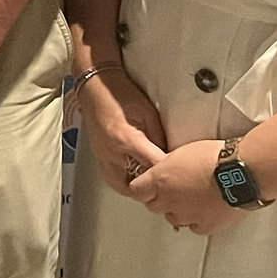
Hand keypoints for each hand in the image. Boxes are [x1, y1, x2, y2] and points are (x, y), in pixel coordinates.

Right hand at [73, 66, 169, 196]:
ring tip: (154, 185)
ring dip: (141, 190)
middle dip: (154, 189)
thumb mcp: (147, 112)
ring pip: (126, 189)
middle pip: (139, 187)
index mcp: (126, 140)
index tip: (182, 175)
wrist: (94, 88)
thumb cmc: (120, 94)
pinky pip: (116, 182)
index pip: (154, 167)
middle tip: (169, 185)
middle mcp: (113, 155)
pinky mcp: (100, 161)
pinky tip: (138, 178)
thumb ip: (159, 137)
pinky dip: (129, 184)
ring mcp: (104, 160)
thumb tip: (171, 155)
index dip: (170, 174)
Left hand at [129, 138, 243, 234]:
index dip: (142, 187)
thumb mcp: (184, 151)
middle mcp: (169, 200)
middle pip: (153, 206)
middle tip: (174, 189)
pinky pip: (195, 226)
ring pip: (174, 218)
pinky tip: (208, 209)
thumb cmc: (217, 156)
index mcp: (160, 179)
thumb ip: (168, 165)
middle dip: (160, 199)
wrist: (244, 172)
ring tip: (195, 198)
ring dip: (180, 210)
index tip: (147, 185)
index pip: (136, 190)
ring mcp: (186, 215)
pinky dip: (199, 220)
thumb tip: (163, 170)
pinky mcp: (204, 226)